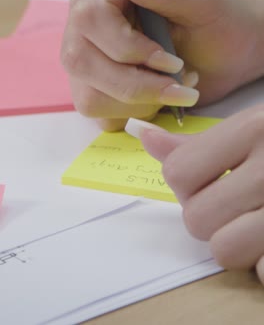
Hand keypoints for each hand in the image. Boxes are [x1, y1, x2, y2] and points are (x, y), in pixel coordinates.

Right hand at [61, 0, 263, 129]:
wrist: (226, 51)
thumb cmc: (216, 18)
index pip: (91, 18)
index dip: (129, 49)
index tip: (171, 61)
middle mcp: (86, 17)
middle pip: (81, 62)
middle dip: (136, 84)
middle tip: (179, 83)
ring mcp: (85, 52)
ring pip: (87, 95)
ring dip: (139, 102)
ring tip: (172, 86)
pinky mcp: (92, 84)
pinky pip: (96, 111)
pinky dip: (132, 114)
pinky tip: (155, 98)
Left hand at [132, 106, 263, 282]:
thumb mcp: (251, 128)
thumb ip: (196, 143)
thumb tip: (144, 137)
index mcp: (254, 129)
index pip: (178, 172)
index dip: (186, 183)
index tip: (208, 178)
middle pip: (196, 218)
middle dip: (210, 215)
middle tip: (234, 201)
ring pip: (225, 250)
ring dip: (236, 241)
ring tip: (255, 219)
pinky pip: (262, 273)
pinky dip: (263, 262)